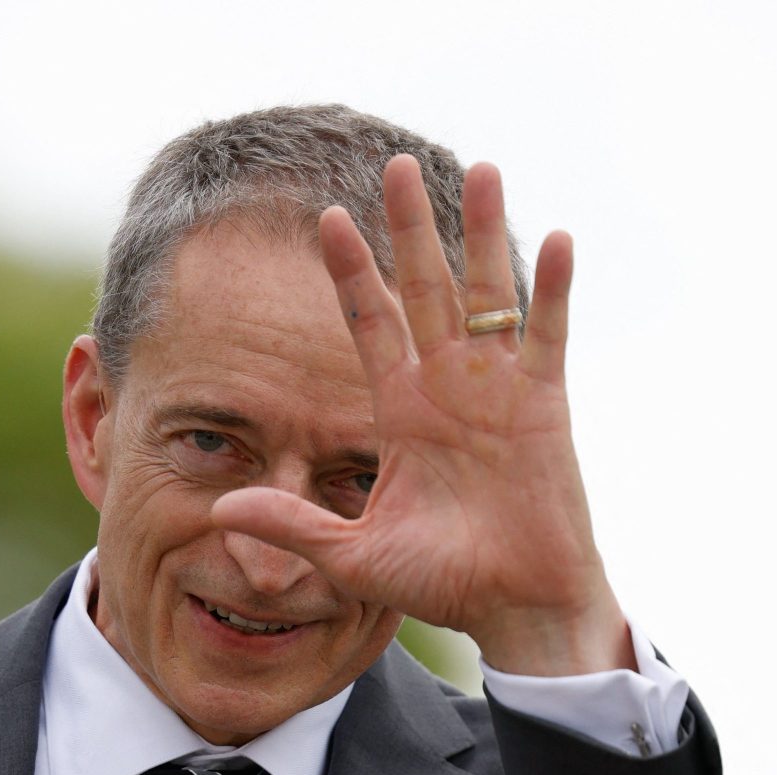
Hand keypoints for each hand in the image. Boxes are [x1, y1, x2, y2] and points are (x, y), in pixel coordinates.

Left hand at [211, 155, 631, 675]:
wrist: (515, 608)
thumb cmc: (441, 583)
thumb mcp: (352, 553)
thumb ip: (293, 523)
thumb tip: (219, 508)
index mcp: (399, 409)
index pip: (369, 322)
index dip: (348, 271)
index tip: (323, 218)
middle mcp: (446, 385)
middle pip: (424, 287)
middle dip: (408, 227)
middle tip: (395, 163)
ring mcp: (498, 387)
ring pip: (489, 293)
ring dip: (483, 233)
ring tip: (480, 169)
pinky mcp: (546, 403)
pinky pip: (550, 334)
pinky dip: (555, 289)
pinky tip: (557, 238)